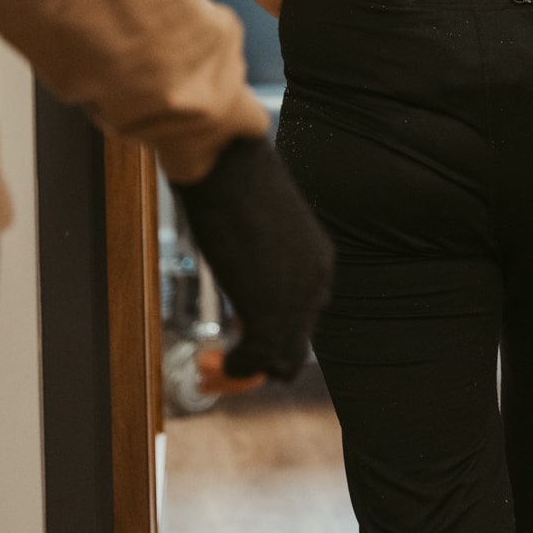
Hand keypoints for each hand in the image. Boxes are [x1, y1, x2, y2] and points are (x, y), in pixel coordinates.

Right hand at [174, 136, 333, 379]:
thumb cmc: (237, 184)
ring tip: (215, 361)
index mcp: (320, 260)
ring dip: (248, 368)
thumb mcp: (262, 230)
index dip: (272, 333)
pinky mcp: (267, 310)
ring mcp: (295, 299)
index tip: (238, 334)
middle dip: (262, 356)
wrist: (227, 164)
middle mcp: (317, 283)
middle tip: (224, 355)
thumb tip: (246, 273)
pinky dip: (233, 368)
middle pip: (297, 345)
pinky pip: (255, 360)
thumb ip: (265, 259)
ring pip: (281, 360)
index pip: (306, 317)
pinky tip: (212, 359)